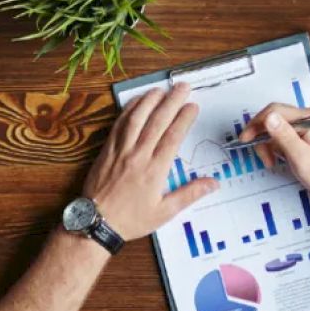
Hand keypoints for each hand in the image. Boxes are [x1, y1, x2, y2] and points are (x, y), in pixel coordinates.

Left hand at [82, 83, 218, 240]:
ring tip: (161, 88)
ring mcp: (120, 150)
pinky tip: (136, 102)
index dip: (184, 118)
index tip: (193, 106)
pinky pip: (119, 125)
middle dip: (172, 101)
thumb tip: (214, 183)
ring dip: (150, 100)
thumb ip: (190, 194)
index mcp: (155, 170)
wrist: (95, 223)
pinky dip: (128, 110)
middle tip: (183, 87)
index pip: (173, 137)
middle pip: (158, 121)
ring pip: (137, 118)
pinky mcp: (107, 150)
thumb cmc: (131, 219)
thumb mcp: (164, 212)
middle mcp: (138, 155)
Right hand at [239, 105, 309, 205]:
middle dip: (263, 137)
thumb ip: (284, 136)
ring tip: (272, 163)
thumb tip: (267, 116)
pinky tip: (282, 160)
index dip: (256, 124)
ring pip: (280, 127)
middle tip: (261, 158)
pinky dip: (280, 146)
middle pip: (276, 118)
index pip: (275, 111)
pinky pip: (288, 134)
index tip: (245, 140)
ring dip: (271, 144)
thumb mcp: (302, 158)